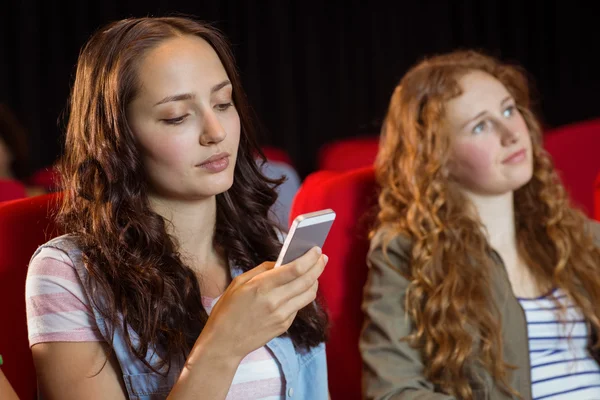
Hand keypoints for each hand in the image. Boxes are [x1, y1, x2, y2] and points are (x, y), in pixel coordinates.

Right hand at [199, 247, 327, 361]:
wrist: (224, 342)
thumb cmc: (228, 309)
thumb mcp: (239, 282)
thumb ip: (262, 270)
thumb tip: (282, 262)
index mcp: (261, 286)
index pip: (295, 269)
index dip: (309, 258)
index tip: (316, 250)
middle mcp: (275, 301)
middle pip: (307, 281)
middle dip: (318, 266)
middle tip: (322, 257)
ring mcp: (281, 315)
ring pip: (309, 294)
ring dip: (315, 281)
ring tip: (314, 272)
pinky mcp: (284, 326)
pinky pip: (299, 306)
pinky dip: (302, 295)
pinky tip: (299, 289)